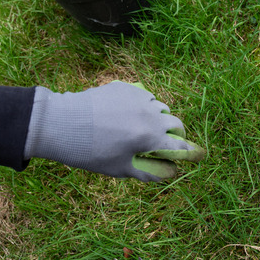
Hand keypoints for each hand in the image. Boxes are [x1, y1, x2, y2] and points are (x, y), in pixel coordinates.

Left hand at [24, 81, 203, 180]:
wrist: (62, 123)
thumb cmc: (91, 152)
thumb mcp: (120, 168)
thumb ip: (148, 172)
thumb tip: (169, 173)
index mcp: (152, 137)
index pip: (180, 146)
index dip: (190, 153)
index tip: (197, 156)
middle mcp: (151, 114)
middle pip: (175, 123)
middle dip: (176, 134)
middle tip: (168, 142)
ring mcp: (139, 98)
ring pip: (160, 107)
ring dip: (160, 118)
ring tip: (146, 128)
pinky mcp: (125, 87)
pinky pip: (143, 96)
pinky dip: (143, 106)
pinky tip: (127, 114)